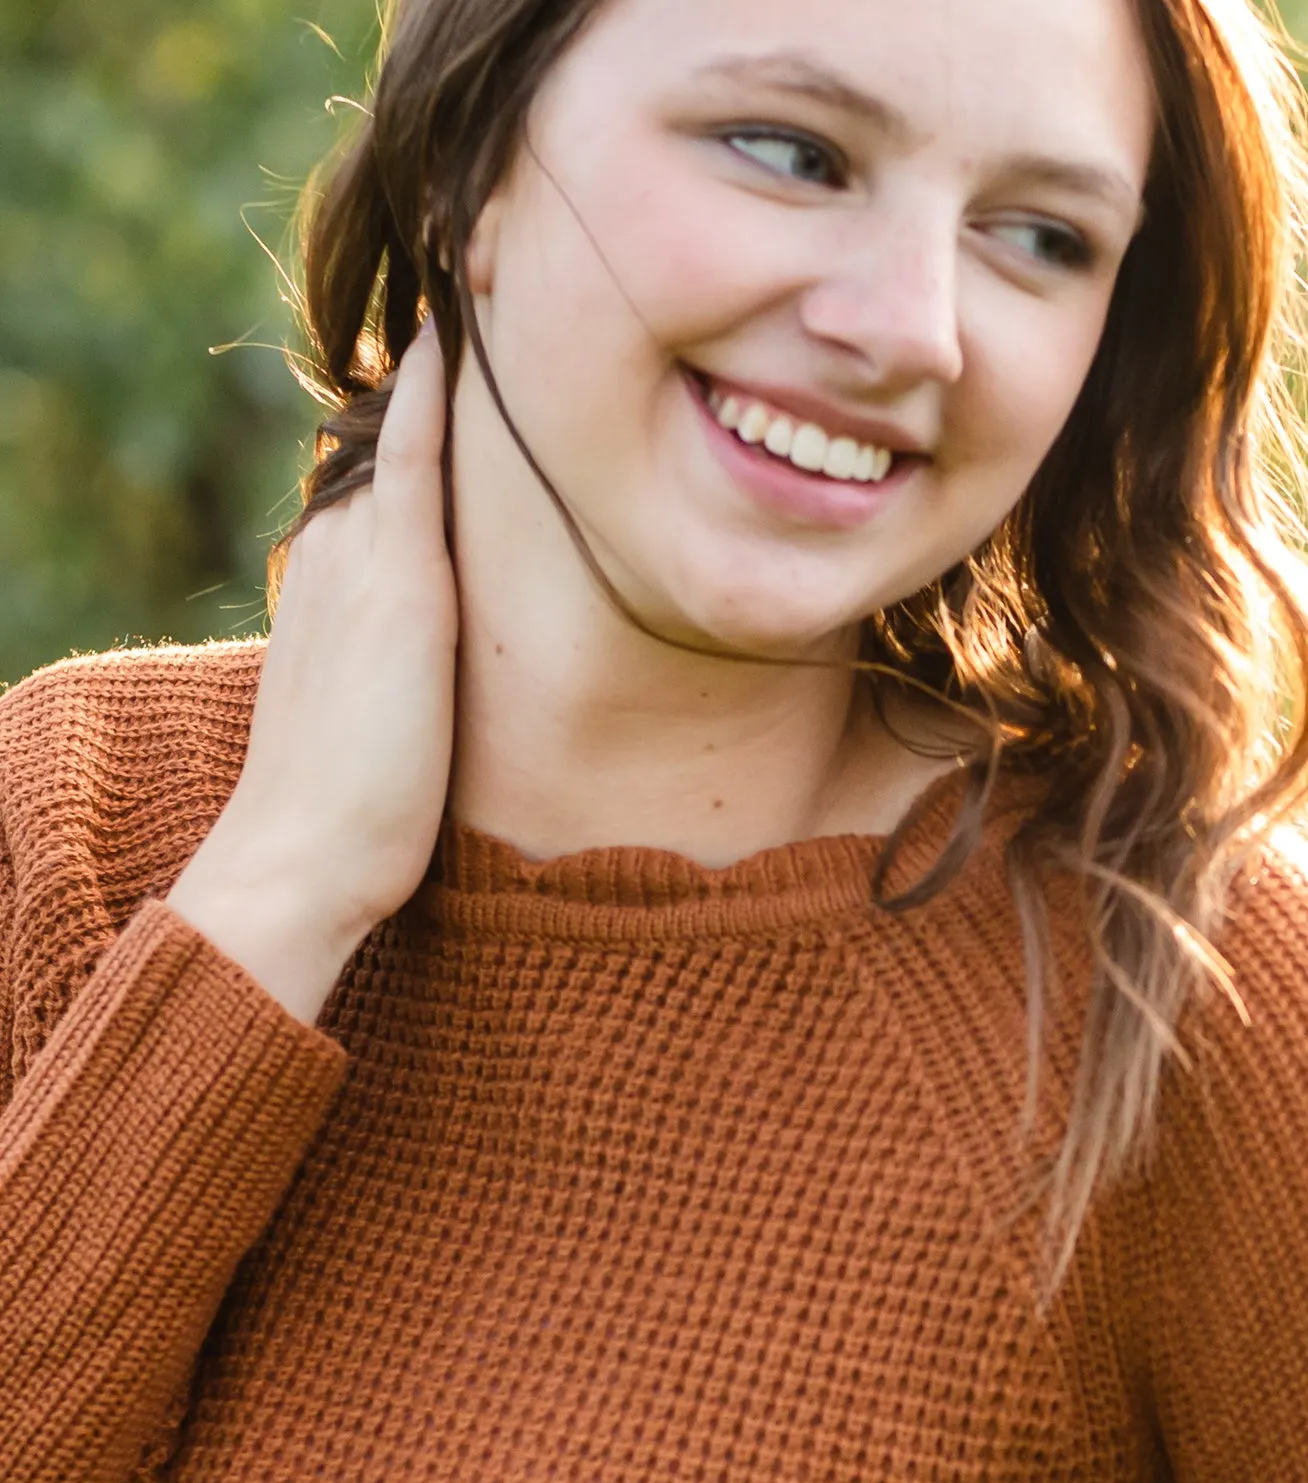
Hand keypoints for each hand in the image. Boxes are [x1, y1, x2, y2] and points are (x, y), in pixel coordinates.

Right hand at [170, 326, 458, 1023]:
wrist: (303, 852)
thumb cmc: (350, 813)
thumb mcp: (375, 712)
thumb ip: (401, 662)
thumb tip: (439, 664)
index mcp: (332, 575)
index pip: (377, 473)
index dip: (412, 415)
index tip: (448, 350)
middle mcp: (338, 546)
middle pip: (389, 439)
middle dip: (428, 376)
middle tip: (473, 280)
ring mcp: (364, 553)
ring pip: (405, 435)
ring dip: (440, 369)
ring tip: (477, 277)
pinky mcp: (401, 575)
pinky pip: (418, 453)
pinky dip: (435, 390)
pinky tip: (457, 328)